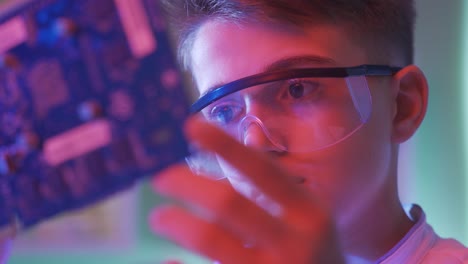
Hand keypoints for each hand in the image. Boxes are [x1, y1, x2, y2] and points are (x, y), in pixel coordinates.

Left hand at [149, 117, 344, 263]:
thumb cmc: (316, 252)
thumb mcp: (308, 218)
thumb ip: (277, 189)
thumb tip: (237, 143)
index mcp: (308, 212)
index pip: (263, 171)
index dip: (226, 146)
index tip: (191, 126)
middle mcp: (294, 242)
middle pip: (229, 203)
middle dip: (186, 185)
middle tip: (160, 178)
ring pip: (211, 240)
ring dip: (177, 223)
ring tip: (159, 217)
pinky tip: (168, 260)